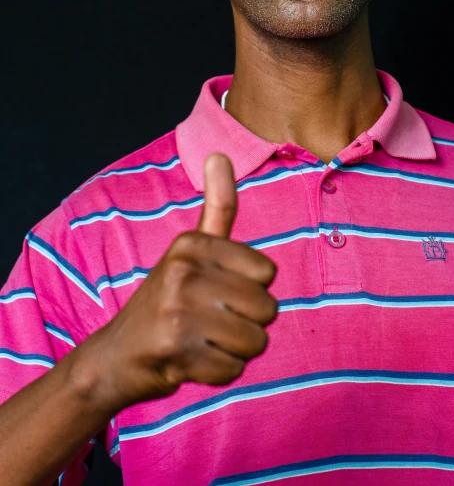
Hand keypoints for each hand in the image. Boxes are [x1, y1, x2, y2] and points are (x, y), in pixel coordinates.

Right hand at [81, 153, 277, 411]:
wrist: (114, 357)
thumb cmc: (165, 299)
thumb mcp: (190, 249)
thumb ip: (217, 206)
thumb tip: (220, 153)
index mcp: (192, 244)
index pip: (268, 272)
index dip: (250, 289)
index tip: (217, 292)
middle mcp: (183, 272)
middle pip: (267, 308)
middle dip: (246, 323)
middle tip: (209, 322)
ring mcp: (177, 312)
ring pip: (256, 341)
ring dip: (235, 350)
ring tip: (202, 341)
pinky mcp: (175, 353)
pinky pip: (234, 370)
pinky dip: (219, 372)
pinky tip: (192, 362)